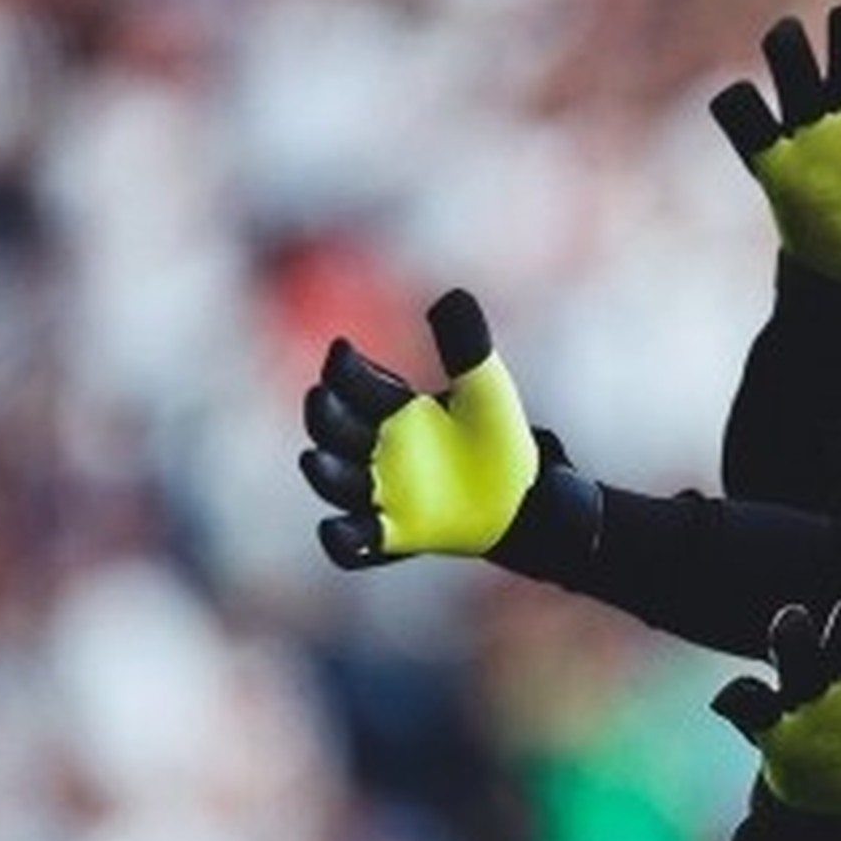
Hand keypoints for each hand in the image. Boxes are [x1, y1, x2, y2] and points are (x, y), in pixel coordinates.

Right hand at [298, 290, 540, 567]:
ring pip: (336, 482)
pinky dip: (340, 541)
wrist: (525, 500)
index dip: (345, 370)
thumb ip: (467, 347)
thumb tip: (452, 296)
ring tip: (314, 458)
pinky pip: (352, 544)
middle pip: (335, 429)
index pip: (357, 384)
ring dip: (323, 472)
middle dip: (324, 415)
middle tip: (321, 398)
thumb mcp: (486, 391)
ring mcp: (382, 493)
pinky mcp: (392, 535)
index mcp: (394, 409)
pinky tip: (339, 532)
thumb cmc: (498, 441)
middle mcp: (379, 449)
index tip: (342, 352)